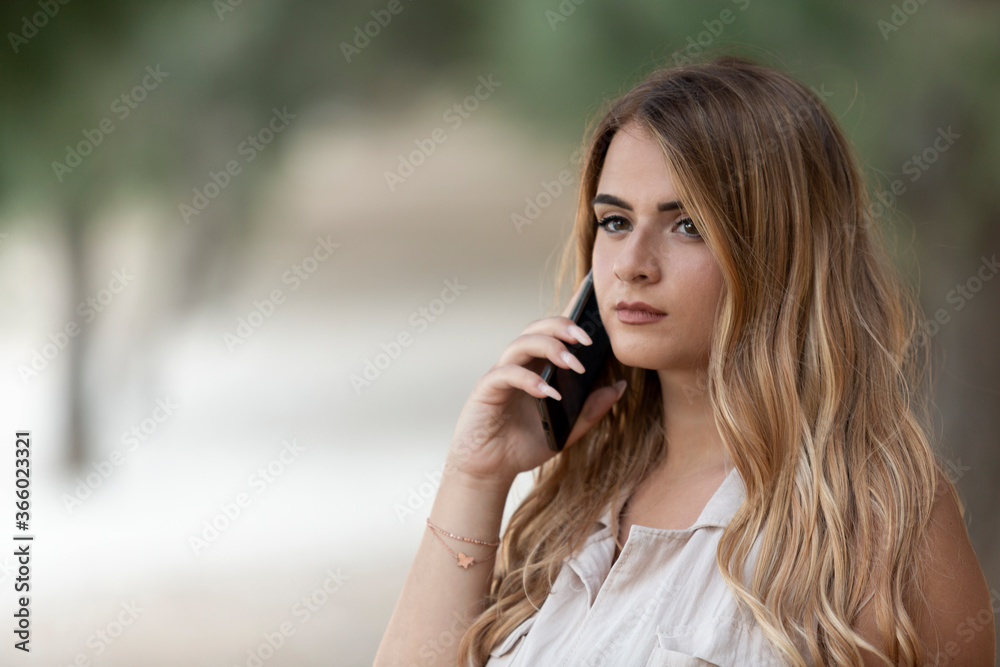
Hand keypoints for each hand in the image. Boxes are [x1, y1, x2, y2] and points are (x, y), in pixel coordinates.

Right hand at [444, 277, 626, 486]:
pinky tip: (549, 392)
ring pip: (521, 343)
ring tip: (574, 364)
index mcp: (536, 367)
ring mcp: (500, 375)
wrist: (490, 471)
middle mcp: (517, 365)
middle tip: (587, 339)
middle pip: (536, 329)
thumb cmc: (523, 445)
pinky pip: (506, 374)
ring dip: (549, 348)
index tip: (596, 323)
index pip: (552, 333)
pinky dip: (529, 379)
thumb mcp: (566, 429)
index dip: (571, 321)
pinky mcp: (485, 390)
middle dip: (562, 327)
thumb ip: (591, 409)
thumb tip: (620, 386)